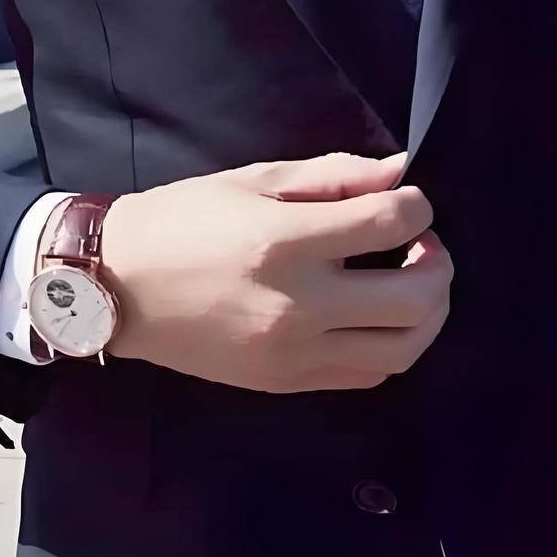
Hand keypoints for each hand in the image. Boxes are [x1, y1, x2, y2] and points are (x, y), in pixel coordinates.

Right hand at [98, 149, 452, 393]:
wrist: (118, 289)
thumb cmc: (183, 220)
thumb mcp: (253, 179)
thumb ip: (332, 176)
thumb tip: (398, 173)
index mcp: (285, 242)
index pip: (390, 224)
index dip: (417, 205)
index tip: (408, 198)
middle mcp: (299, 305)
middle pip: (416, 298)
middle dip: (438, 262)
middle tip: (420, 241)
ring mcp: (296, 353)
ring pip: (404, 349)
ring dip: (428, 311)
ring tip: (410, 280)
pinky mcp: (289, 383)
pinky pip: (368, 373)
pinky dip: (391, 344)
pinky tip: (375, 314)